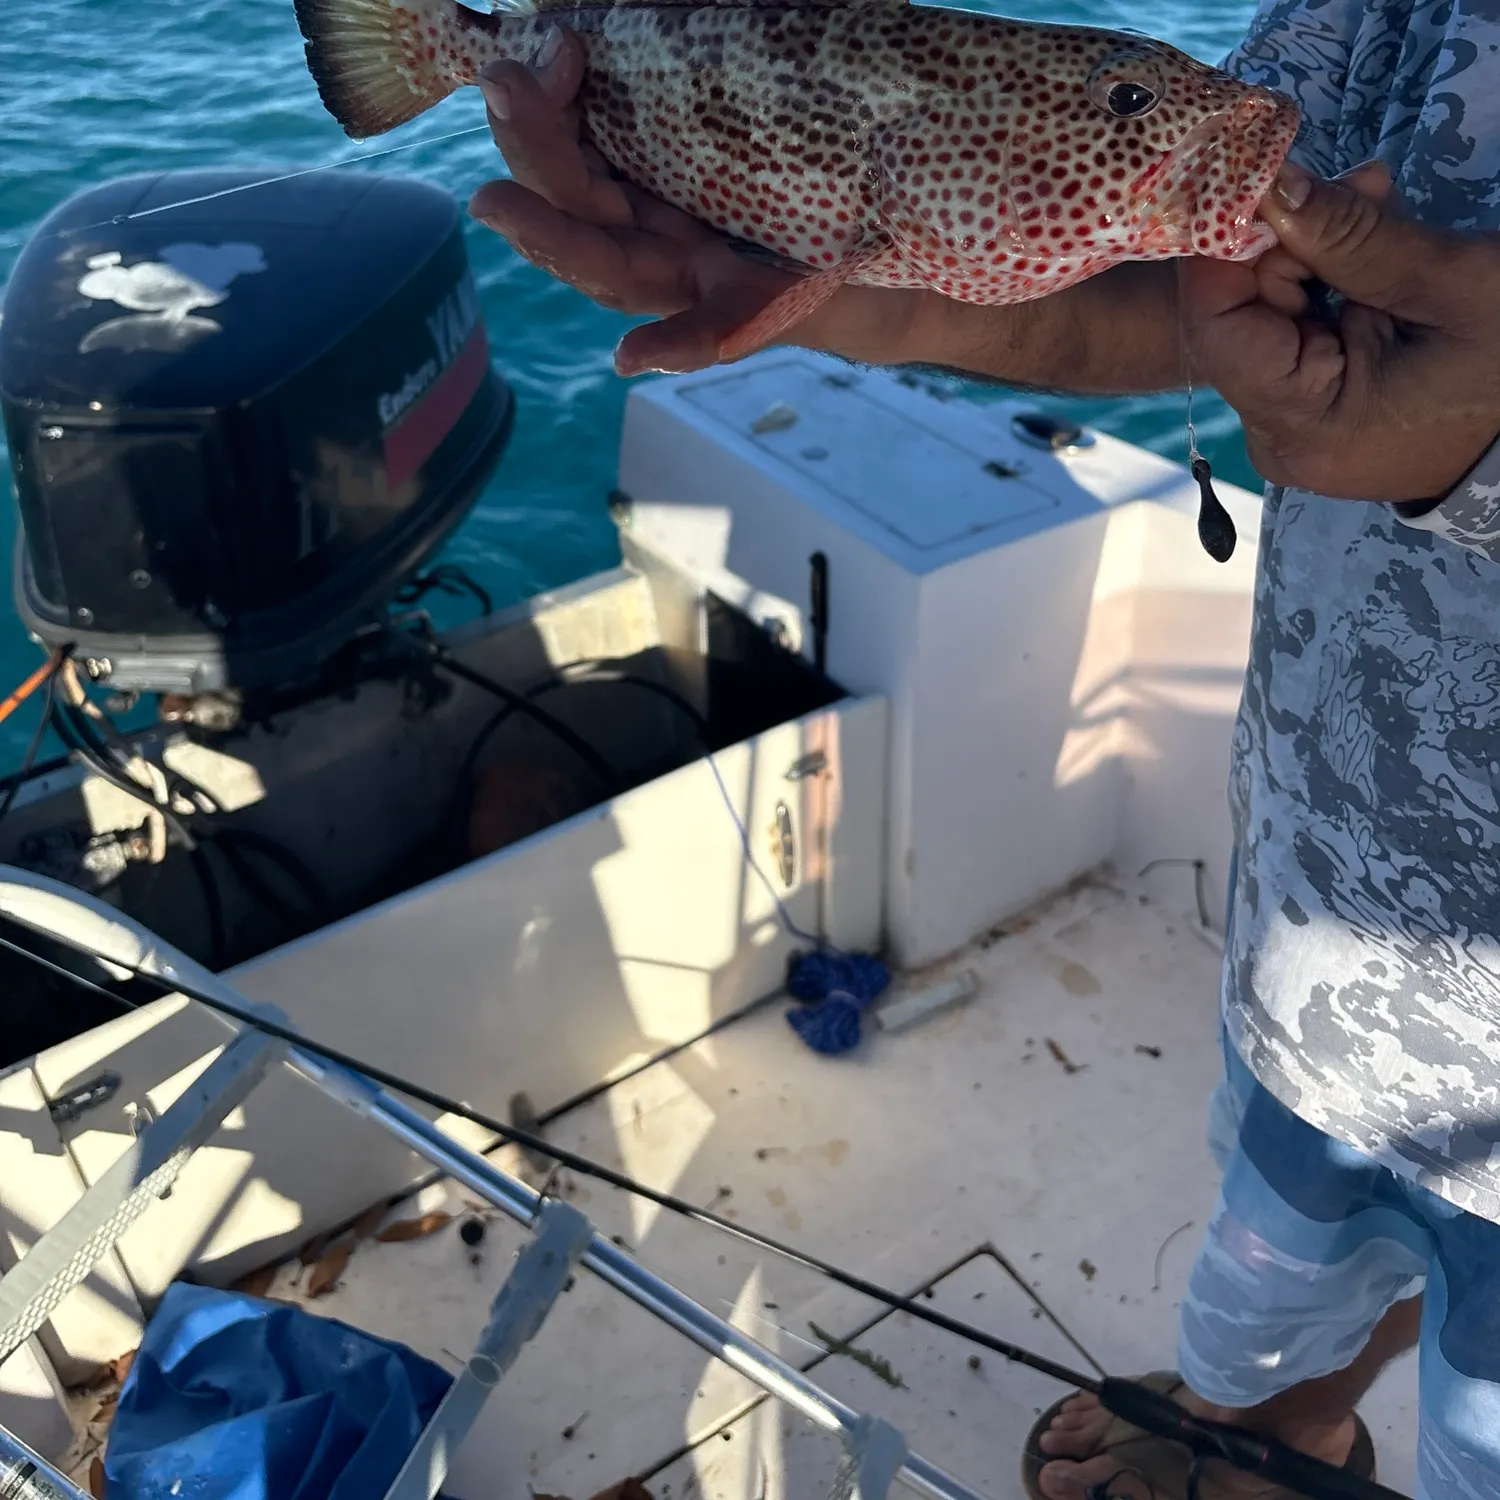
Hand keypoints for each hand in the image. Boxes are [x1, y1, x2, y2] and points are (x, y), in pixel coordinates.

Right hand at [467, 28, 928, 374]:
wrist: (881, 260)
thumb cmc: (801, 186)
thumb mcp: (740, 120)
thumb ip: (682, 83)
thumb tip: (634, 12)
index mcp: (635, 185)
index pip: (563, 147)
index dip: (543, 101)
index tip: (554, 40)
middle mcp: (648, 239)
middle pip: (570, 202)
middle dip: (530, 144)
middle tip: (501, 78)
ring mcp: (690, 282)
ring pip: (608, 266)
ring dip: (555, 238)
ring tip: (499, 205)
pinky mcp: (748, 314)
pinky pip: (704, 335)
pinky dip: (669, 346)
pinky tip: (630, 355)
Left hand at [1178, 160, 1499, 502]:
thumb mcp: (1446, 285)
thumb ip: (1350, 237)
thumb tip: (1270, 186)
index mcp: (1304, 428)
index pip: (1214, 328)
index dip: (1228, 247)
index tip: (1264, 180)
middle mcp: (1278, 442)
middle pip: (1235, 321)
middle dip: (1286, 241)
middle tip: (1363, 184)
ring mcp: (1287, 432)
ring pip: (1261, 321)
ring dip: (1310, 254)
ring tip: (1379, 207)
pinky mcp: (1304, 417)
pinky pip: (1288, 338)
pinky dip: (1320, 286)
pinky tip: (1369, 252)